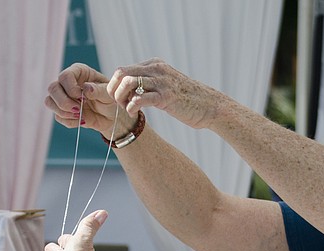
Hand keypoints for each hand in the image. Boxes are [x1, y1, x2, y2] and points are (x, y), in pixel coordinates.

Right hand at [45, 63, 127, 138]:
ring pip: (50, 102)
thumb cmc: (110, 99)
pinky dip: (69, 121)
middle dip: (64, 102)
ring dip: (64, 112)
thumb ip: (98, 90)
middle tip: (78, 109)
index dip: (71, 89)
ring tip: (80, 115)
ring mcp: (63, 97)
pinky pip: (58, 117)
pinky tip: (81, 120)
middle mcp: (67, 83)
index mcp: (78, 72)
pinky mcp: (63, 111)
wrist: (111, 116)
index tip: (82, 97)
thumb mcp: (108, 94)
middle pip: (52, 88)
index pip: (64, 76)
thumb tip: (85, 88)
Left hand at [104, 58, 219, 128]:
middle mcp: (157, 69)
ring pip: (128, 83)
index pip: (123, 70)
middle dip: (113, 91)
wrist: (209, 106)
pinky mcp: (166, 97)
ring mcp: (162, 82)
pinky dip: (131, 107)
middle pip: (121, 73)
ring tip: (126, 108)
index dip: (114, 86)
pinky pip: (140, 98)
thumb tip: (129, 91)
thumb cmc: (186, 99)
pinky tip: (134, 113)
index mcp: (154, 64)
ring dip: (121, 98)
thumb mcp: (165, 84)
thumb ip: (149, 83)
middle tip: (118, 104)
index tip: (118, 99)